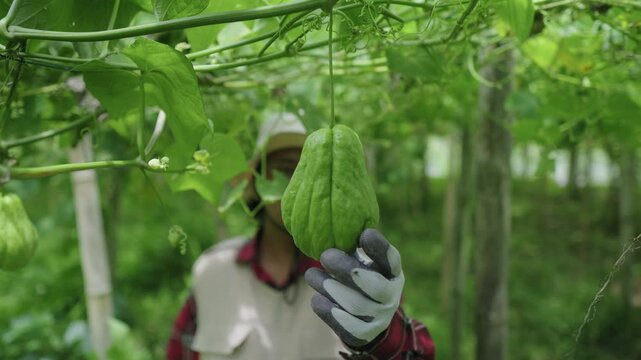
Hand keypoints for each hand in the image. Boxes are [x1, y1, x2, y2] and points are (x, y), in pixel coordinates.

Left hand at [305, 229, 404, 347]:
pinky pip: (344, 323)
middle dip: (346, 269)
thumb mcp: (365, 262)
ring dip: (329, 287)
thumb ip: (353, 247)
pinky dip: (328, 310)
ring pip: (354, 304)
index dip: (379, 248)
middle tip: (326, 255)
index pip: (391, 259)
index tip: (364, 234)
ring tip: (312, 275)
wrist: (368, 320)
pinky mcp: (363, 334)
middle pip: (373, 285)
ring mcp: (379, 317)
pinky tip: (317, 298)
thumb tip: (328, 219)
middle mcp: (391, 295)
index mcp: (392, 273)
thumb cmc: (361, 279)